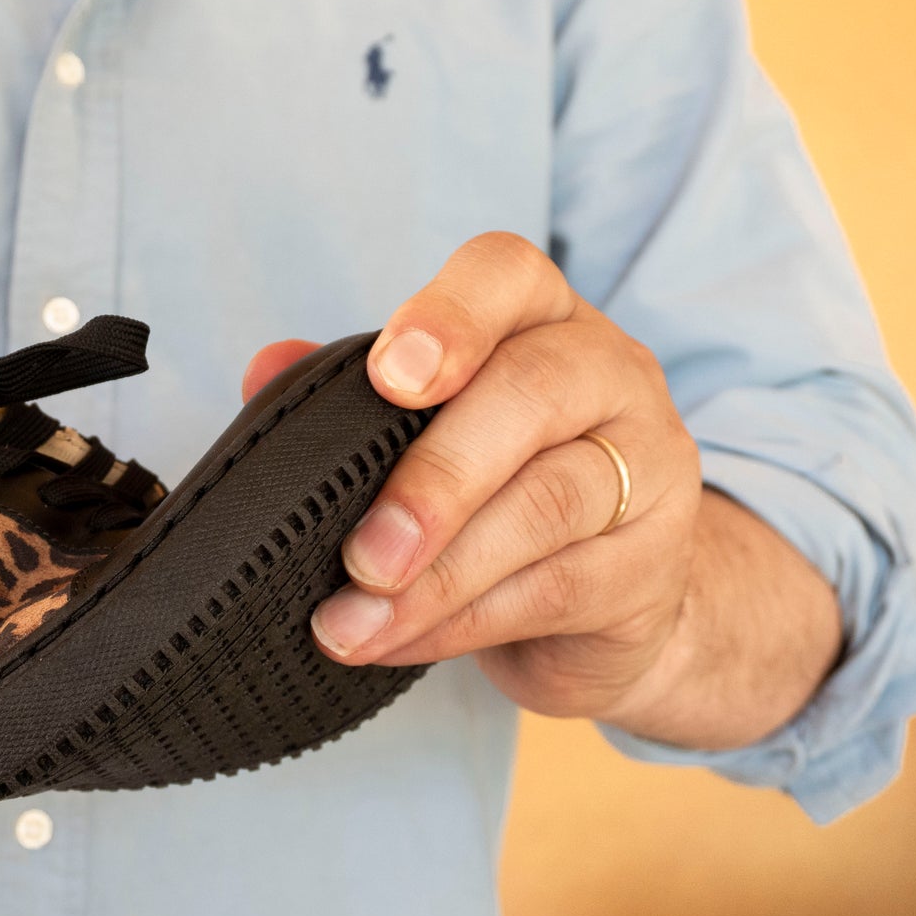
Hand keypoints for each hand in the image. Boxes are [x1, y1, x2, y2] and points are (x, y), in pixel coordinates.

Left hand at [244, 232, 706, 722]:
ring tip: (354, 617)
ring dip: (437, 573)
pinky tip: (390, 640)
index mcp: (541, 317)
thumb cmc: (493, 486)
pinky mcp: (650, 567)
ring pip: (547, 506)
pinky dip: (458, 622)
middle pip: (534, 394)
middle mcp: (611, 374)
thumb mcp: (421, 431)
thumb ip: (345, 395)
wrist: (608, 603)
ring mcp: (648, 468)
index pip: (509, 275)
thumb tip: (264, 367)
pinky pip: (553, 591)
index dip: (450, 316)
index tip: (388, 377)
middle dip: (436, 478)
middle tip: (362, 553)